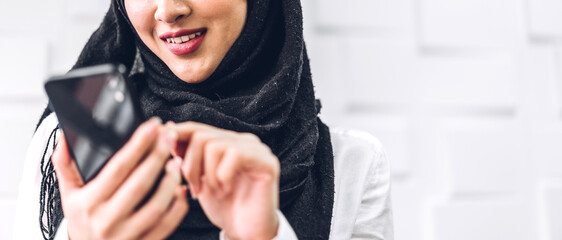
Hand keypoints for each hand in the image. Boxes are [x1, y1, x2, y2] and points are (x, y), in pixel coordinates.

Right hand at [52, 118, 187, 239]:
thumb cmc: (82, 221)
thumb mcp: (69, 195)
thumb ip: (66, 166)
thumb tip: (64, 137)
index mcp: (89, 203)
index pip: (117, 168)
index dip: (137, 144)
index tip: (152, 126)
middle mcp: (107, 220)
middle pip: (139, 183)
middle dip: (158, 156)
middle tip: (170, 135)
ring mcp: (127, 235)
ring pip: (156, 206)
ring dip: (170, 181)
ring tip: (176, 161)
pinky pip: (167, 225)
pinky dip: (178, 207)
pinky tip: (180, 189)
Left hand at [173, 122, 279, 239]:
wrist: (247, 234)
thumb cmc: (224, 208)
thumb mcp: (198, 180)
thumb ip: (186, 157)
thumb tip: (167, 130)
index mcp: (227, 142)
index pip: (197, 128)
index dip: (176, 137)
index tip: (162, 151)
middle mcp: (243, 140)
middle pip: (201, 135)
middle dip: (190, 165)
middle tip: (194, 189)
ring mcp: (257, 149)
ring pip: (215, 145)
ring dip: (206, 174)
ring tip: (212, 191)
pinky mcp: (267, 162)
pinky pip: (235, 154)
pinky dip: (223, 176)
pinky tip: (226, 190)